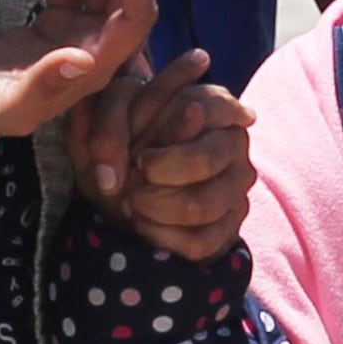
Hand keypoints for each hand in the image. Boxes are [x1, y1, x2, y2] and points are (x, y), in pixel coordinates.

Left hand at [74, 49, 253, 259]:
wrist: (119, 189)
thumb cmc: (121, 143)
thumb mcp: (106, 123)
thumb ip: (117, 122)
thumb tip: (150, 149)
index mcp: (212, 103)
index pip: (200, 108)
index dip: (156, 133)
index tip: (136, 151)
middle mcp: (234, 142)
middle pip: (202, 161)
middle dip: (153, 175)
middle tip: (130, 178)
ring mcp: (236, 187)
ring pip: (200, 205)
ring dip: (153, 207)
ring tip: (132, 200)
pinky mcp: (229, 227)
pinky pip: (199, 241)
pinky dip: (160, 235)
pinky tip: (144, 223)